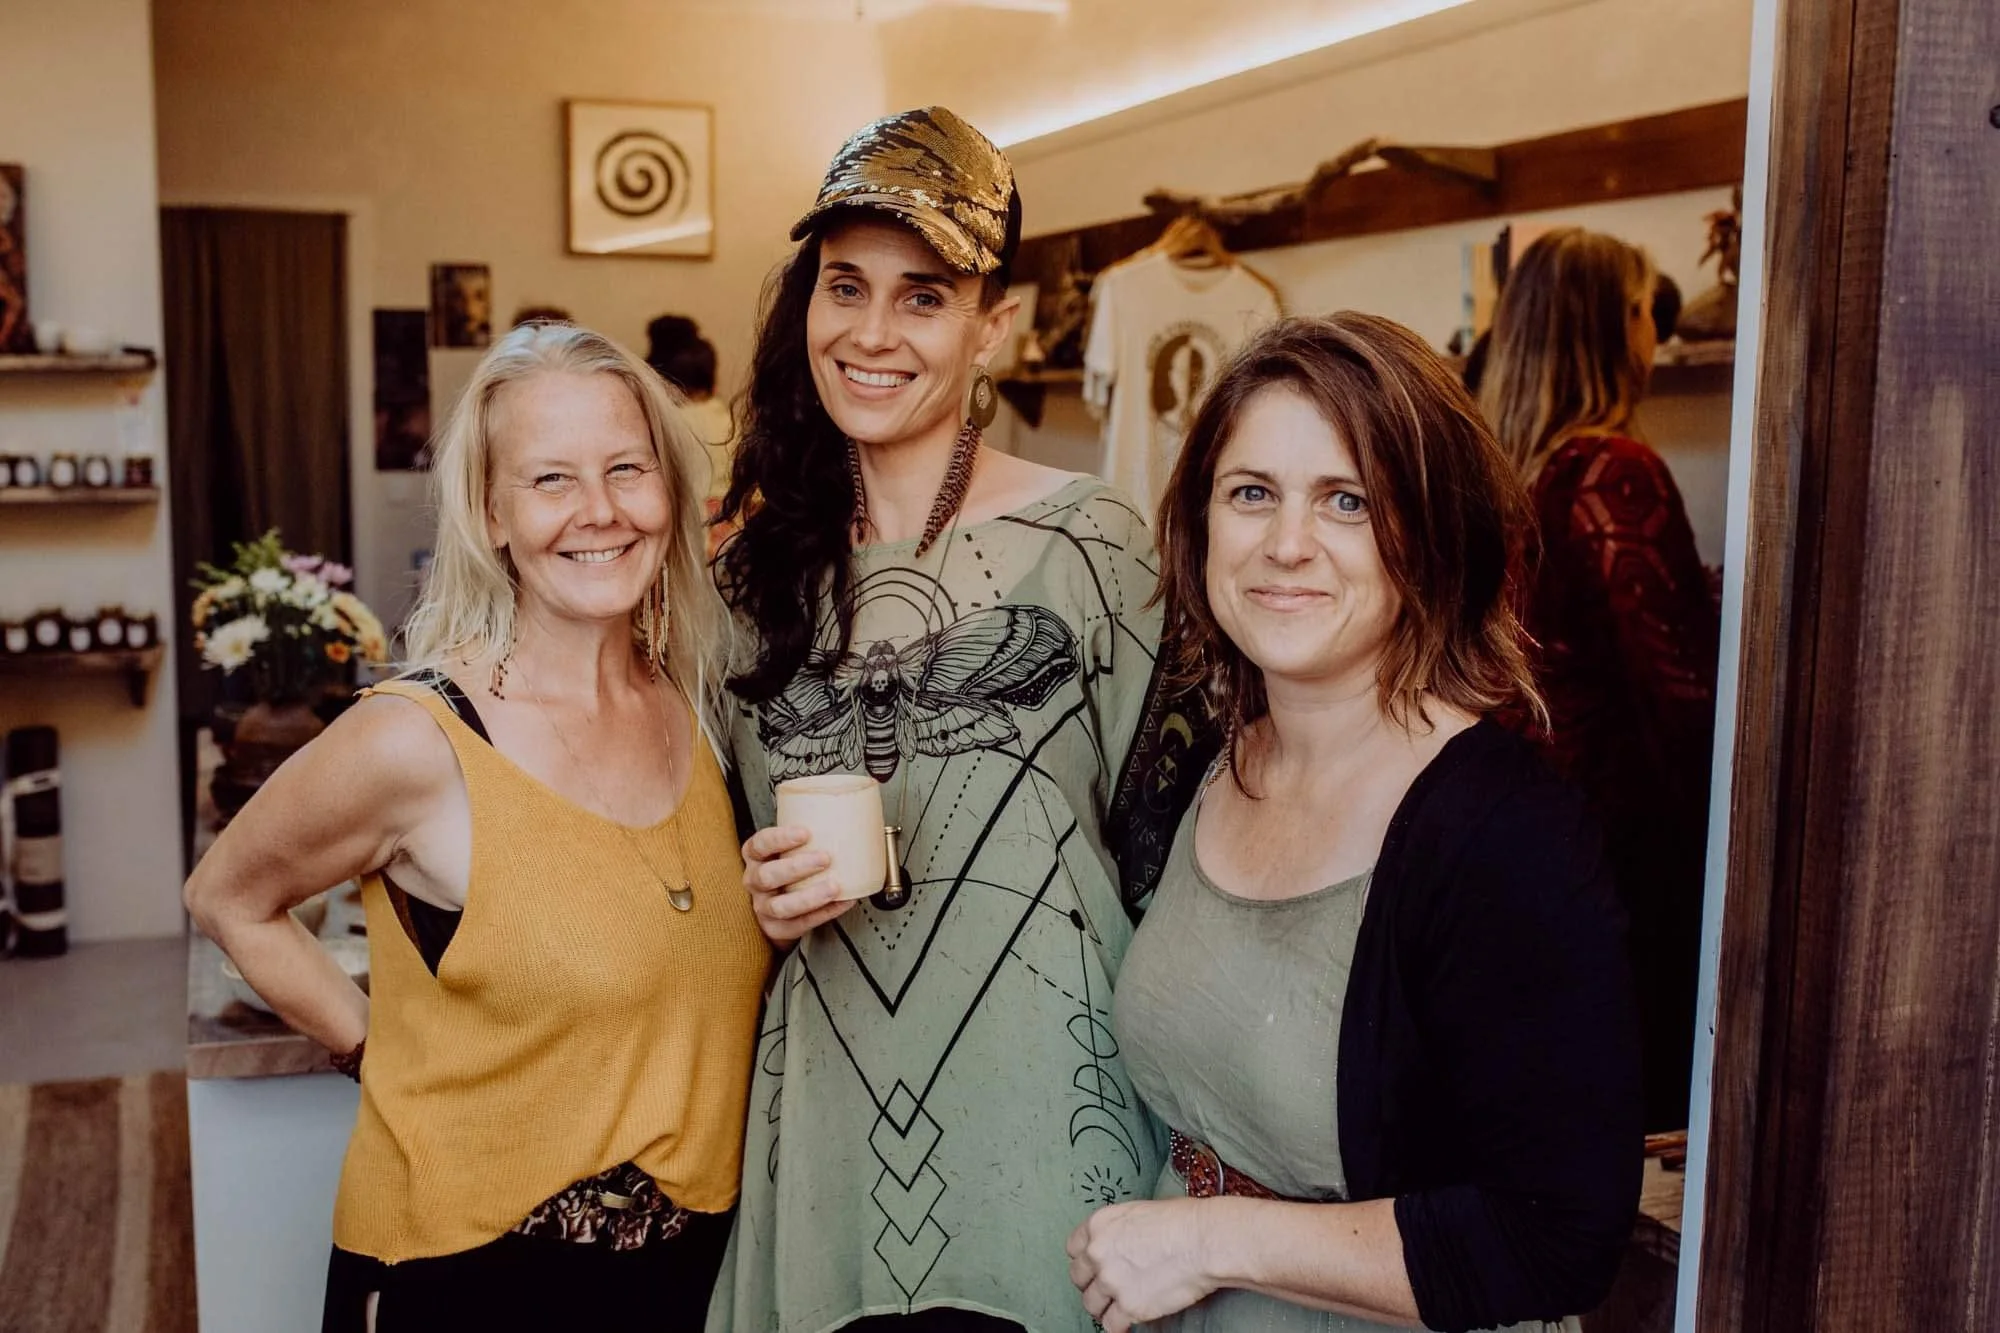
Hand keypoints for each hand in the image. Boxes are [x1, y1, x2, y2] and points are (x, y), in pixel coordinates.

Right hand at [741, 825, 854, 943]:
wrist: (777, 909)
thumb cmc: (787, 870)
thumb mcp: (789, 849)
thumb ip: (808, 837)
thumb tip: (850, 816)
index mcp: (756, 857)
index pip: (760, 844)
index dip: (780, 838)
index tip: (805, 833)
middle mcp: (755, 882)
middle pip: (768, 876)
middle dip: (797, 867)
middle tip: (825, 858)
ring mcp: (763, 907)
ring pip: (780, 906)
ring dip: (809, 896)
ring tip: (834, 886)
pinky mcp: (776, 929)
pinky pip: (799, 924)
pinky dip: (824, 914)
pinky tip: (842, 902)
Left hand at [1067, 1199, 1216, 1332]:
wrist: (1203, 1241)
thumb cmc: (1182, 1221)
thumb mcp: (1138, 1212)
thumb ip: (1119, 1231)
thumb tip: (1121, 1244)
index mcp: (1099, 1225)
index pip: (1074, 1248)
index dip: (1085, 1259)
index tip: (1093, 1267)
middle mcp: (1098, 1253)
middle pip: (1078, 1278)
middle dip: (1091, 1284)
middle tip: (1106, 1288)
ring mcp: (1111, 1281)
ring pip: (1091, 1304)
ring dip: (1103, 1307)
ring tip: (1117, 1307)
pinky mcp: (1129, 1307)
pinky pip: (1111, 1325)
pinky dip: (1118, 1326)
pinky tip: (1127, 1323)